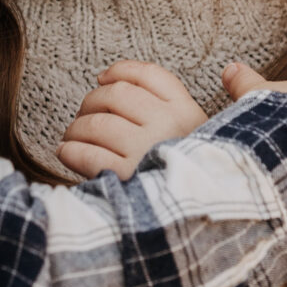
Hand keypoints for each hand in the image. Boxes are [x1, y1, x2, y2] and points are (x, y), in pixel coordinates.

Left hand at [59, 62, 210, 179]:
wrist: (212, 218)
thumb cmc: (206, 177)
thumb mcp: (219, 135)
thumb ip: (218, 98)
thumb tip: (218, 69)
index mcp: (188, 112)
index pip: (148, 75)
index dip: (119, 71)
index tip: (103, 78)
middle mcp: (168, 125)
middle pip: (115, 94)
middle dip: (91, 101)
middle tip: (85, 115)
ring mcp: (147, 150)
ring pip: (96, 124)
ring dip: (76, 128)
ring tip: (73, 136)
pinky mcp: (127, 177)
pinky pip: (87, 155)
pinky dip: (71, 151)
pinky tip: (67, 152)